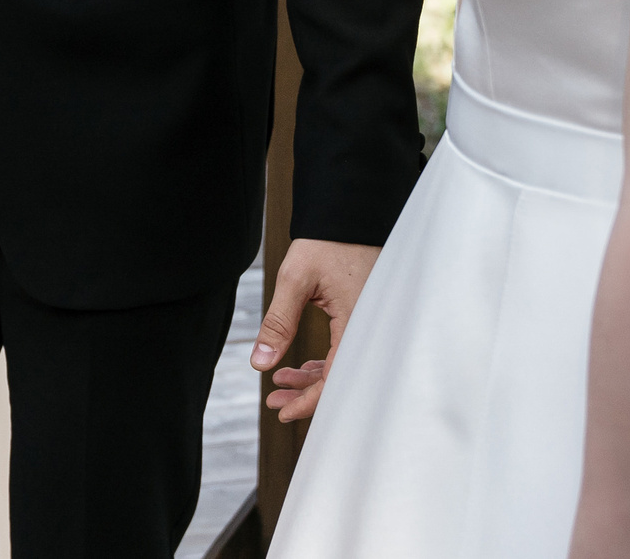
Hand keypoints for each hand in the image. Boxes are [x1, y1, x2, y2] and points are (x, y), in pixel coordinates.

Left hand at [252, 237, 381, 423]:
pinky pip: (344, 351)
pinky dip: (322, 363)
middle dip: (306, 395)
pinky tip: (299, 367)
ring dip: (311, 379)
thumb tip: (261, 362)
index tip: (283, 412)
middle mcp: (368, 329)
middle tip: (275, 402)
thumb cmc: (326, 242)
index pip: (336, 378)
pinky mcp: (362, 319)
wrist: (348, 216)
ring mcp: (367, 325)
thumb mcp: (295, 279)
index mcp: (357, 323)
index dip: (310, 401)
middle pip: (340, 378)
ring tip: (279, 384)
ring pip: (341, 366)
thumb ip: (278, 321)